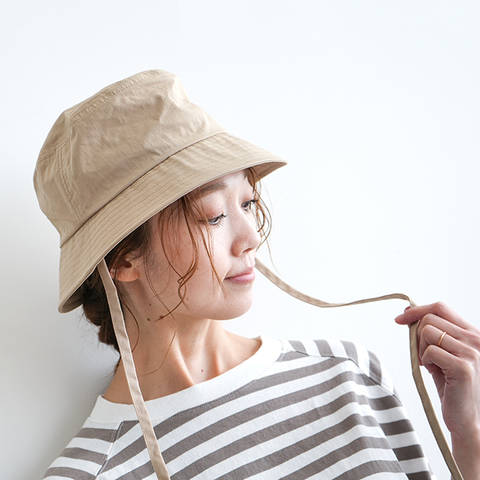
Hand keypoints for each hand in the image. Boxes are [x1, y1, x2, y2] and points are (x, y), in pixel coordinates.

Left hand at [395, 302, 479, 478]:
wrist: (466, 418)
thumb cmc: (451, 385)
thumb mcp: (440, 353)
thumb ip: (431, 333)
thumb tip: (408, 312)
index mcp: (471, 333)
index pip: (440, 308)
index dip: (417, 310)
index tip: (400, 319)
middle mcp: (475, 339)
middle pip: (429, 319)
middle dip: (418, 336)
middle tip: (424, 356)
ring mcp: (471, 352)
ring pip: (427, 332)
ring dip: (421, 349)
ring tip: (432, 365)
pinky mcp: (463, 367)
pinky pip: (429, 351)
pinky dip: (425, 361)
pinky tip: (435, 372)